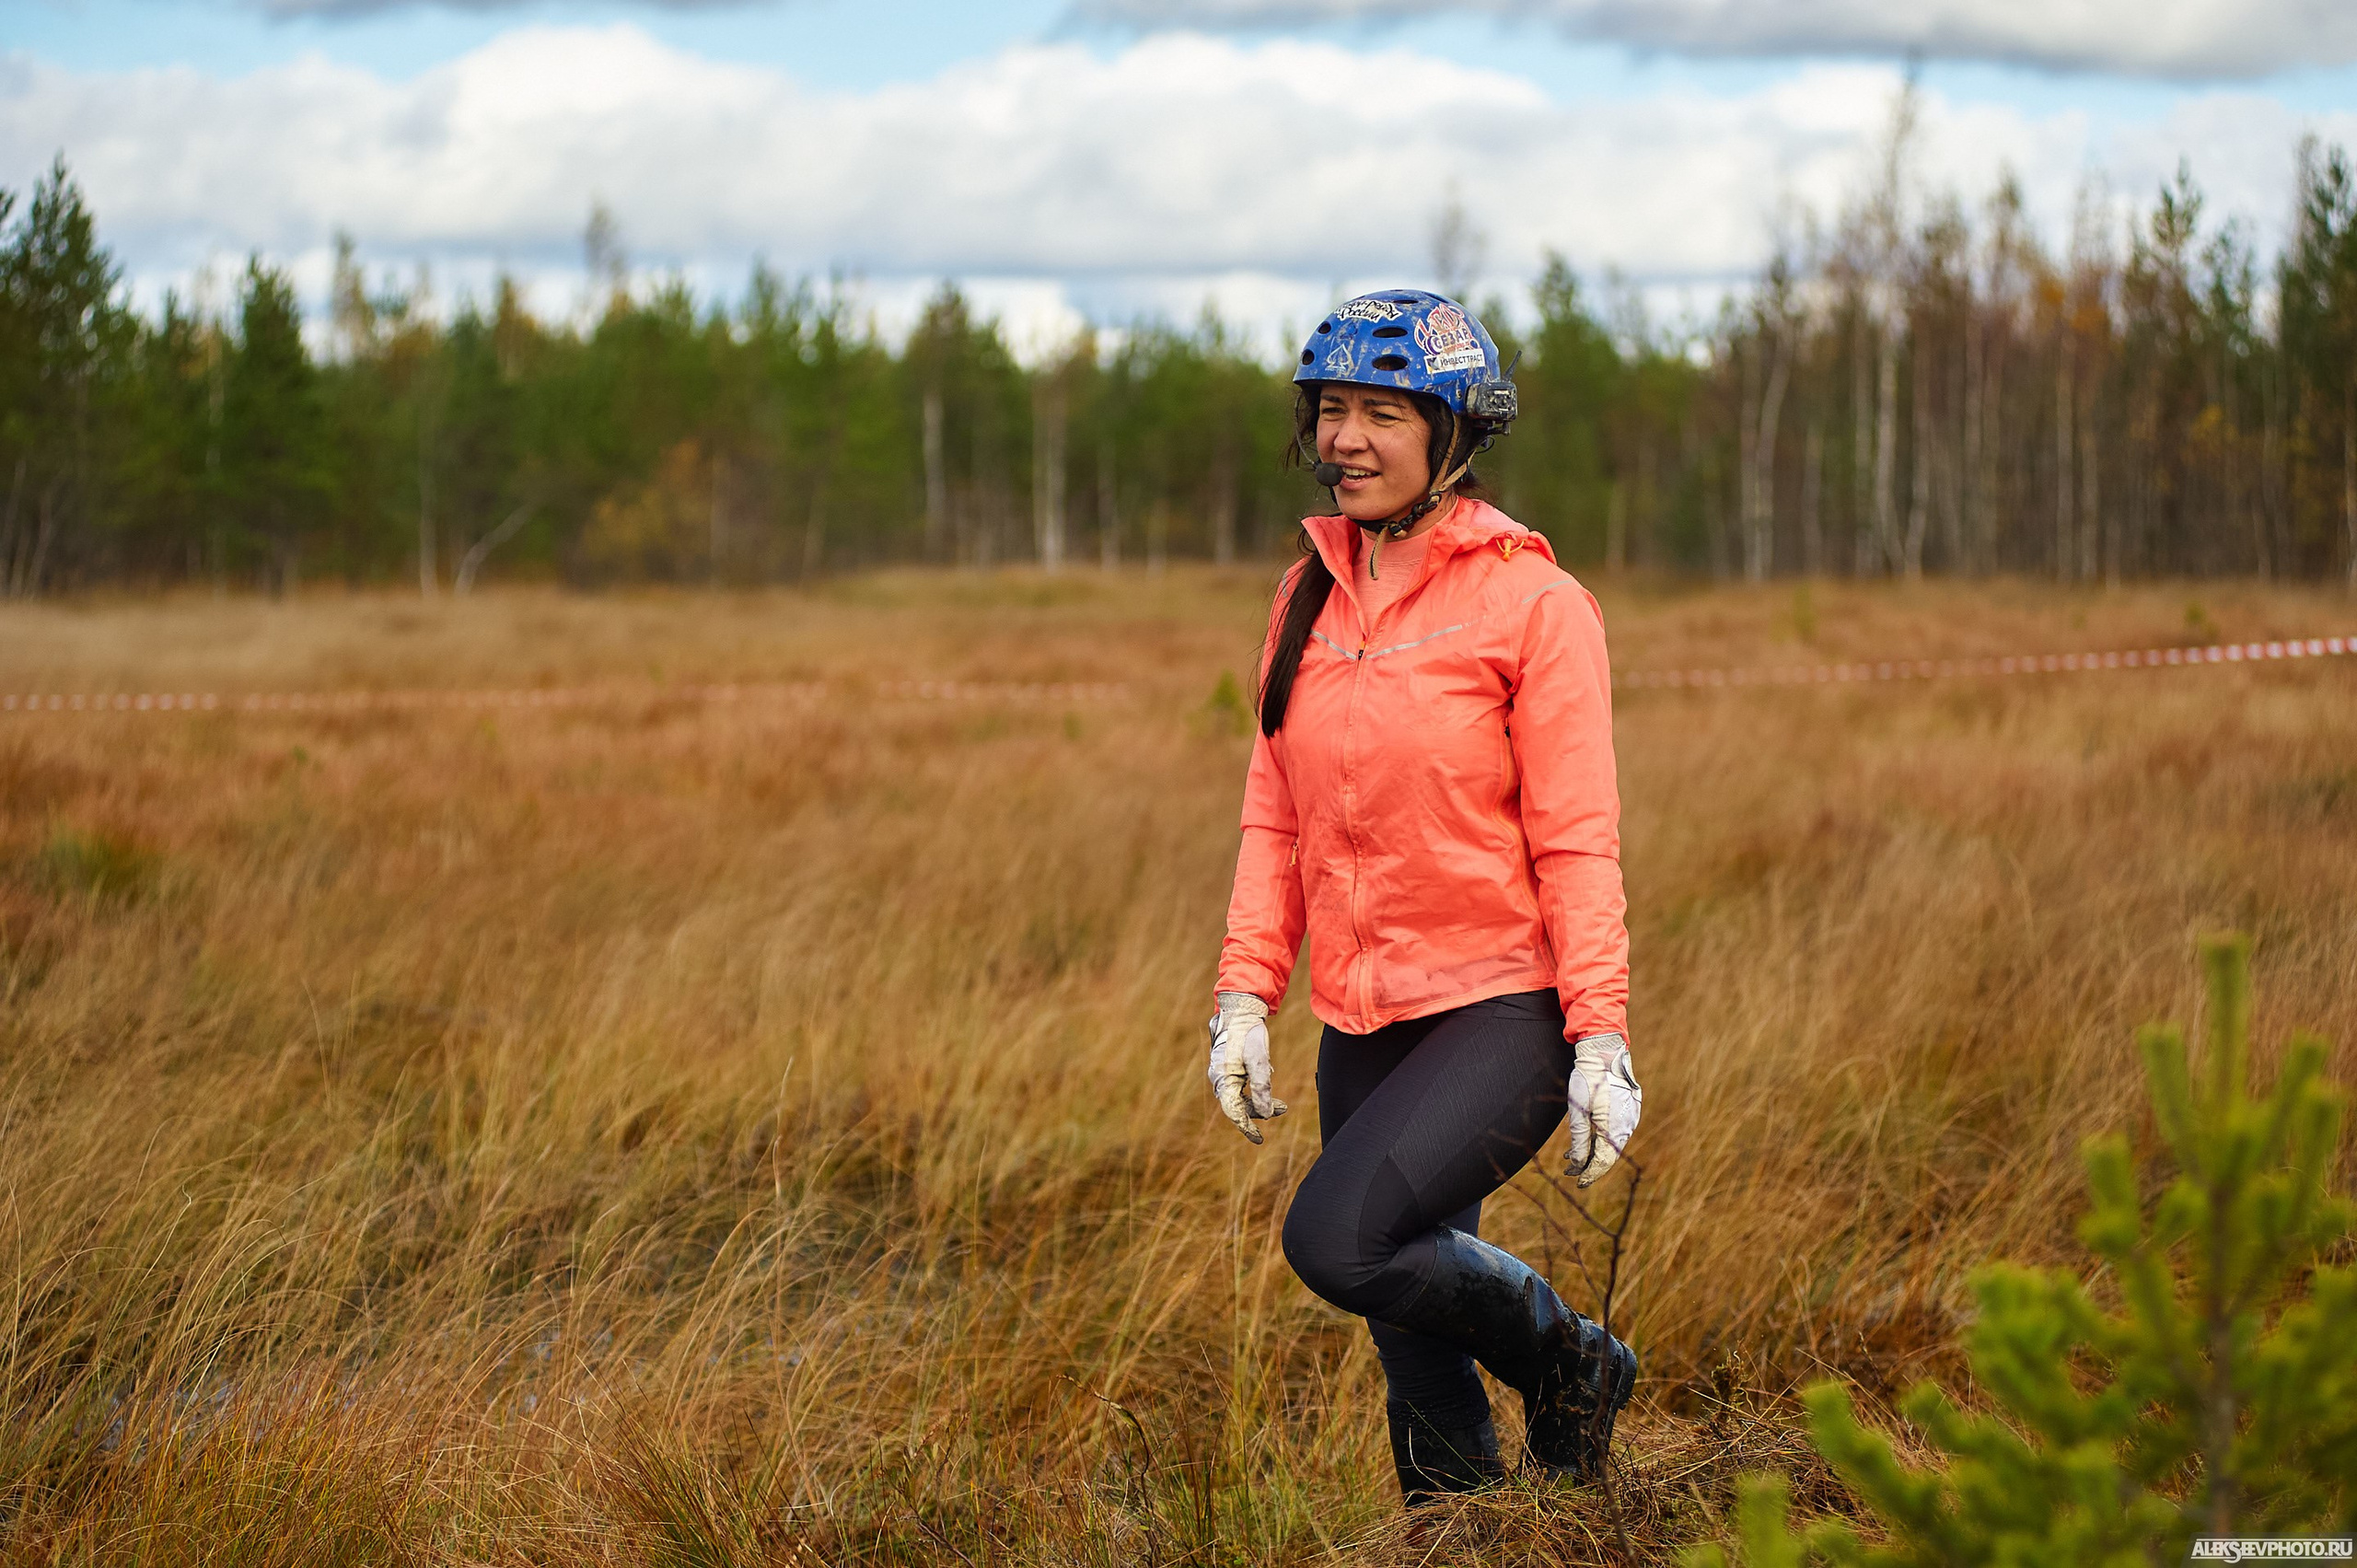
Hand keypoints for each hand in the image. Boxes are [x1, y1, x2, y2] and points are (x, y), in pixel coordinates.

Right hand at [1207, 992, 1286, 1143]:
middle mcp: (1220, 1080)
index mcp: (1223, 1079)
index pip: (1234, 1112)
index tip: (1259, 1140)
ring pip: (1241, 1097)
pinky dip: (1256, 1089)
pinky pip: (1242, 1086)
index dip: (1247, 1128)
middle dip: (1260, 1112)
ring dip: (1260, 1101)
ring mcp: (1224, 1074)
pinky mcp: (1229, 1068)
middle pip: (1239, 1106)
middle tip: (1283, 1109)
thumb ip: (1261, 1088)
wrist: (1239, 1011)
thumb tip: (1265, 1113)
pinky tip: (1268, 1079)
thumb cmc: (1248, 1034)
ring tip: (1282, 1103)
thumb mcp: (1259, 1061)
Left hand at [1565, 1032, 1640, 1185]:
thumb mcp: (1578, 1111)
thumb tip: (1578, 1164)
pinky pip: (1615, 1131)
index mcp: (1615, 1128)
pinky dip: (1600, 1138)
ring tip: (1571, 1158)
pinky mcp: (1628, 1110)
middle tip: (1570, 1172)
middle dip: (1589, 1164)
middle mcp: (1626, 1126)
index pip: (1603, 1161)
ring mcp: (1629, 1118)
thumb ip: (1580, 1139)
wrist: (1605, 1053)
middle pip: (1608, 1154)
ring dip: (1593, 1151)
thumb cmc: (1588, 1079)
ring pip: (1611, 1143)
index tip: (1578, 1182)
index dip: (1591, 1174)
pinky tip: (1586, 1140)